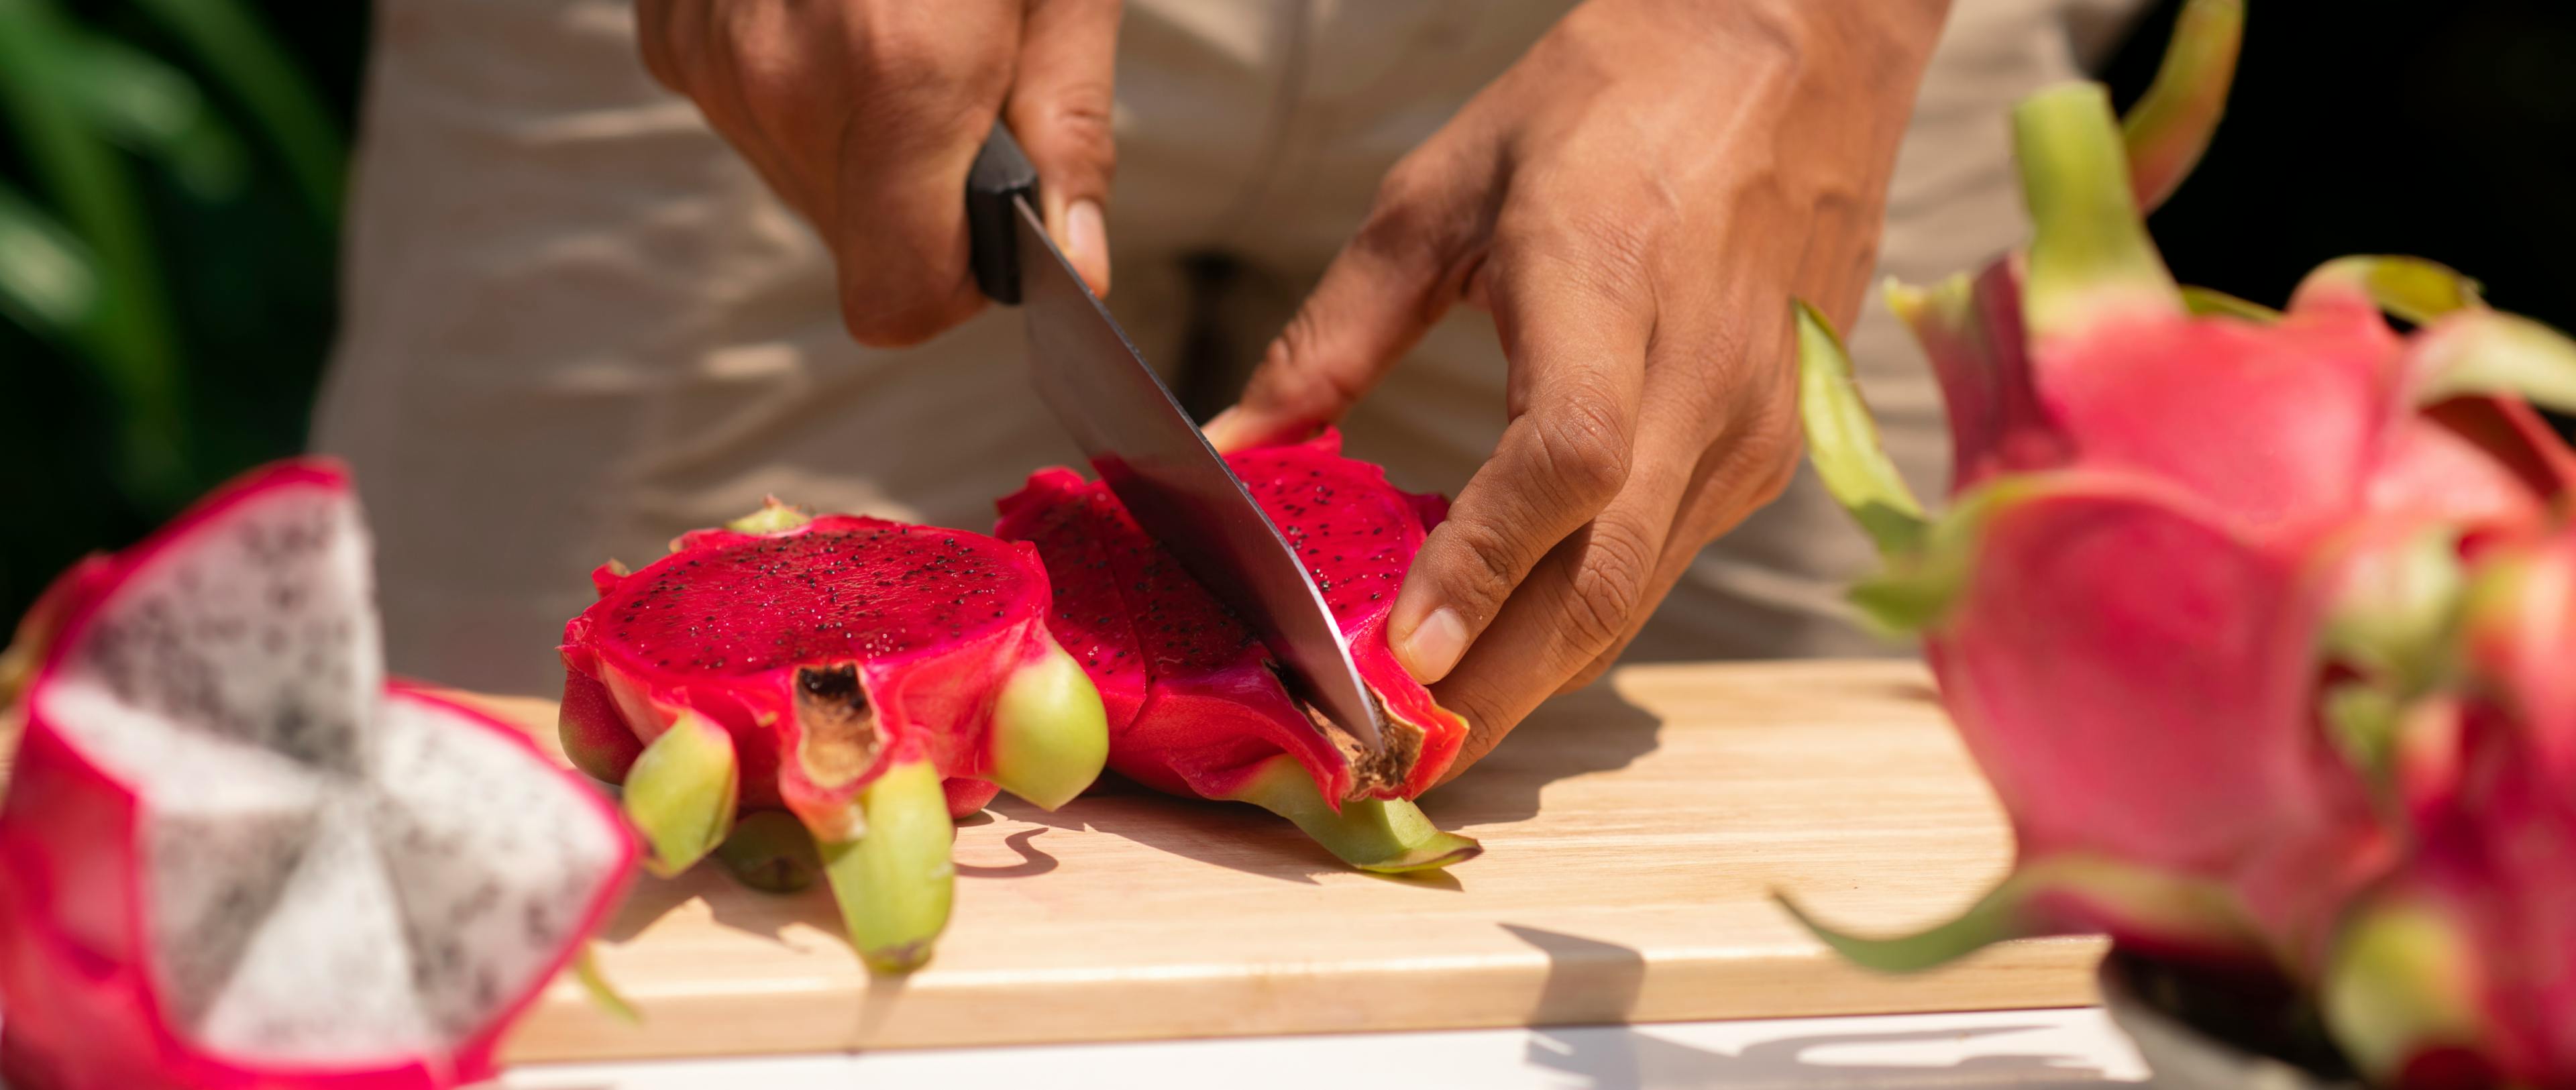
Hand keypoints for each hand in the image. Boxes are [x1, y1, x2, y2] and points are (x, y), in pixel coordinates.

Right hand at [636, 0, 1119, 344]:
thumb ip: (1069, 134)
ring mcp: (712, 57)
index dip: (954, 288)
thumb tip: (1077, 267)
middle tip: (955, 89)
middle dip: (912, 200)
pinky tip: (834, 13)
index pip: (897, 302)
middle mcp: (783, 82)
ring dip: (854, 143)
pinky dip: (797, 92)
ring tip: (896, 33)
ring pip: (797, 184)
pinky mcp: (671, 34)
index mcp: (899, 78)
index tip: (988, 221)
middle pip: (851, 248)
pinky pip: (745, 118)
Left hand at [1204, 0, 1948, 773]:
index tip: (1403, 655)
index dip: (1483, 569)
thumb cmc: (1609, 98)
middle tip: (1390, 759)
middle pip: (1606, 581)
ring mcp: (1753, 429)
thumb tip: (1239, 448)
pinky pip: (1661, 558)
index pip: (1564, 463)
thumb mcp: (1441, 192)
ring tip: (1428, 722)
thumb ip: (1335, 335)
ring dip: (1534, 670)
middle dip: (1498, 688)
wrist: (1796, 52)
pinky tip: (1504, 630)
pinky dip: (1579, 610)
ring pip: (1636, 593)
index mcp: (1616, 287)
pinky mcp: (1769, 449)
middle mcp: (1704, 381)